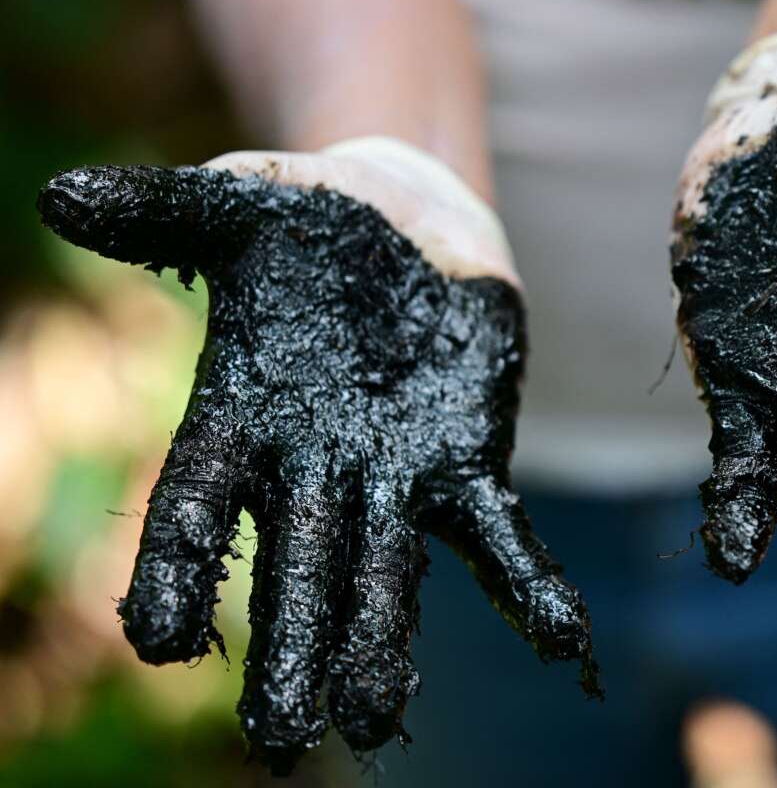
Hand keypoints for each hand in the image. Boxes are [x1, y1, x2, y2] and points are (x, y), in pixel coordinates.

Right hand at [37, 138, 597, 772]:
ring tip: (377, 719)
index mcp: (239, 421)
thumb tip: (63, 195)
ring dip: (380, 646)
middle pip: (294, 569)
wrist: (406, 223)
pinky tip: (561, 640)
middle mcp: (311, 470)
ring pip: (385, 574)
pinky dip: (527, 587)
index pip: (196, 505)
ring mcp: (394, 477)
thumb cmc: (308, 223)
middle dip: (289, 647)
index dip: (179, 567)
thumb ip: (163, 213)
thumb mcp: (238, 205)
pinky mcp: (467, 465)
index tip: (163, 640)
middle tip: (282, 740)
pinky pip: (499, 536)